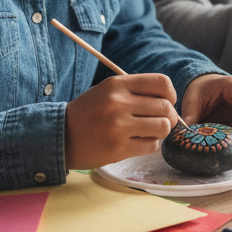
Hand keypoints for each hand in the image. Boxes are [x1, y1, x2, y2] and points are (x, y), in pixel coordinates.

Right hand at [64, 73, 179, 168]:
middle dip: (168, 116)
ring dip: (160, 131)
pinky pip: (151, 145)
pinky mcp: (118, 148)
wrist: (60, 136)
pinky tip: (136, 142)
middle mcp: (119, 103)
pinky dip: (149, 145)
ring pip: (162, 126)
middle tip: (160, 122)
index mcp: (117, 84)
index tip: (167, 101)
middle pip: (165, 107)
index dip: (170, 94)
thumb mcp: (107, 91)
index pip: (161, 82)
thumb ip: (135, 91)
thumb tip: (169, 100)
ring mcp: (119, 126)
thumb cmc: (89, 112)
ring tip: (148, 132)